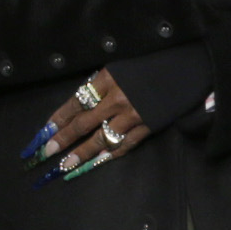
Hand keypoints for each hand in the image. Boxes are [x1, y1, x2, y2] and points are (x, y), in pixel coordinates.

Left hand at [25, 67, 152, 183]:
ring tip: (67, 166)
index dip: (59, 119)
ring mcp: (133, 115)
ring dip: (82, 154)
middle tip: (46, 153)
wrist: (185, 68)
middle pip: (83, 123)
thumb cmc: (149, 64)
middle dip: (63, 139)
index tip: (45, 132)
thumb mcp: (120, 67)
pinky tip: (98, 161)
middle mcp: (117, 99)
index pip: (76, 102)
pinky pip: (126, 144)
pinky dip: (111, 154)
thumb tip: (81, 106)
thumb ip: (101, 86)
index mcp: (107, 79)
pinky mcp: (148, 126)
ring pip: (102, 139)